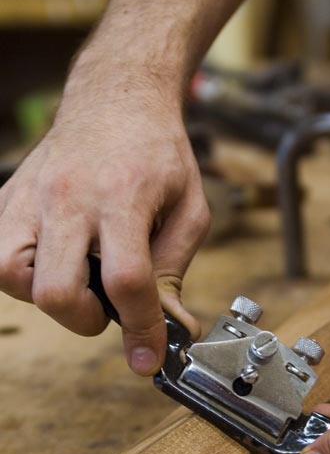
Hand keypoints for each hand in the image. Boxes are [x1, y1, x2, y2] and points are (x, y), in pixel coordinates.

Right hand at [0, 58, 208, 375]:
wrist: (117, 97)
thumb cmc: (157, 153)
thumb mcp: (188, 210)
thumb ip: (175, 269)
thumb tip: (169, 325)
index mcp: (123, 196)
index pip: (126, 280)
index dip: (140, 329)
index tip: (148, 356)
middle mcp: (69, 196)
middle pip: (57, 289)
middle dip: (85, 320)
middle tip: (106, 309)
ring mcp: (31, 195)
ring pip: (10, 274)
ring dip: (47, 298)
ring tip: (76, 282)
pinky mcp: (9, 197)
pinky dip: (24, 274)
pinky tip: (56, 263)